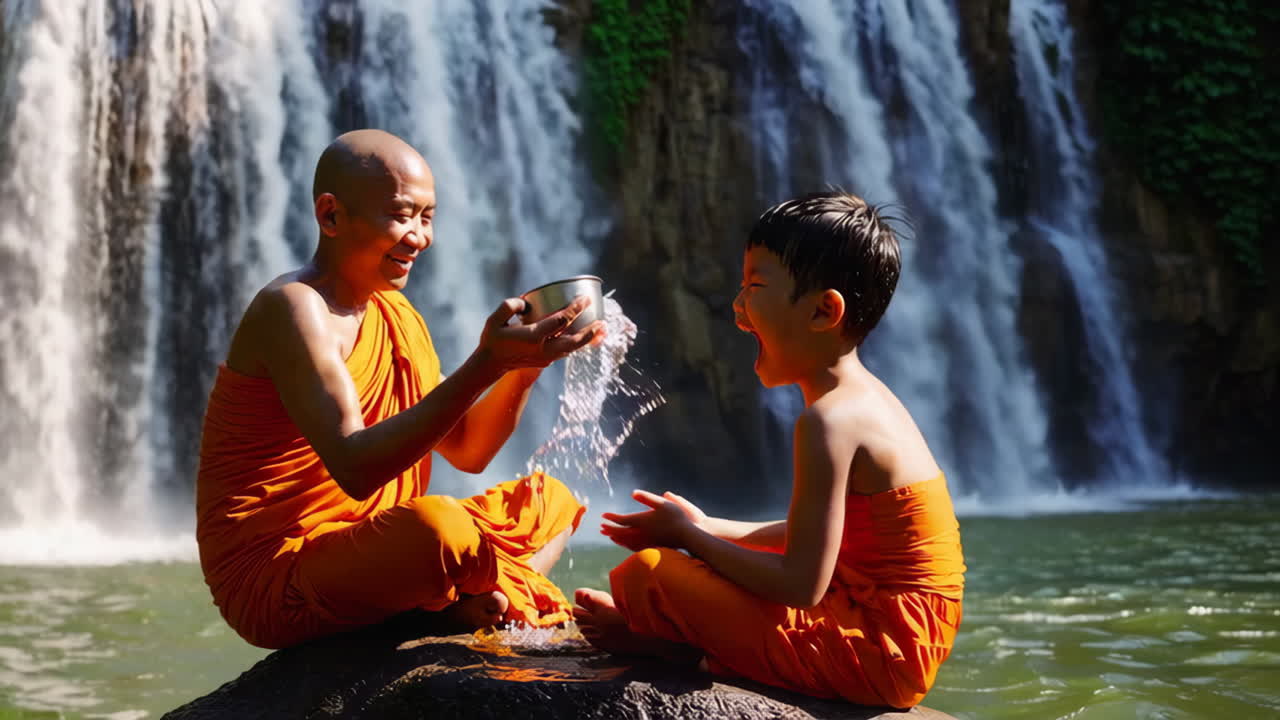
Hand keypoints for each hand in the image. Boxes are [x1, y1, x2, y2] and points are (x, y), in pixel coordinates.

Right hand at [475, 295, 604, 372]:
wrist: (491, 364)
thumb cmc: (492, 339)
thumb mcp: (494, 320)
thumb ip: (508, 307)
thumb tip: (526, 302)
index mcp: (533, 337)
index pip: (560, 321)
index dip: (575, 309)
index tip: (585, 299)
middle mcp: (543, 349)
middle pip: (574, 341)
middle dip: (590, 330)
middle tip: (602, 320)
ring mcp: (546, 357)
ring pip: (573, 349)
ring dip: (588, 339)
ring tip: (602, 329)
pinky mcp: (546, 361)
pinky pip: (567, 352)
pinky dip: (579, 344)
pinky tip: (588, 337)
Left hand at [600, 490, 703, 550]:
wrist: (687, 536)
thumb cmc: (676, 516)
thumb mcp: (662, 502)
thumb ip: (647, 498)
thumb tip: (633, 493)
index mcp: (642, 521)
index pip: (622, 520)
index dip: (612, 518)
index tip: (603, 515)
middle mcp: (641, 533)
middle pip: (621, 532)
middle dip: (610, 529)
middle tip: (601, 527)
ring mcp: (646, 541)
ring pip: (626, 541)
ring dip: (617, 538)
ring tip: (610, 536)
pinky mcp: (651, 546)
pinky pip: (634, 547)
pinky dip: (626, 545)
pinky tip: (626, 544)